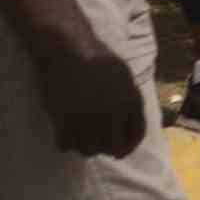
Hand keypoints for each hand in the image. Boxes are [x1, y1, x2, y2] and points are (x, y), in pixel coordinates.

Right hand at [29, 29, 149, 158]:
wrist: (68, 49)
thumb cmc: (96, 58)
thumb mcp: (124, 77)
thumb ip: (128, 100)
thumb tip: (128, 120)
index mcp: (132, 102)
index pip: (136, 135)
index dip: (128, 146)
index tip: (118, 150)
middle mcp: (114, 114)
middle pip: (113, 148)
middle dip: (105, 147)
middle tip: (94, 142)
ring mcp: (89, 118)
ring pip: (89, 150)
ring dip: (83, 146)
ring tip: (77, 136)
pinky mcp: (65, 119)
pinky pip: (66, 144)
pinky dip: (64, 141)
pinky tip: (63, 133)